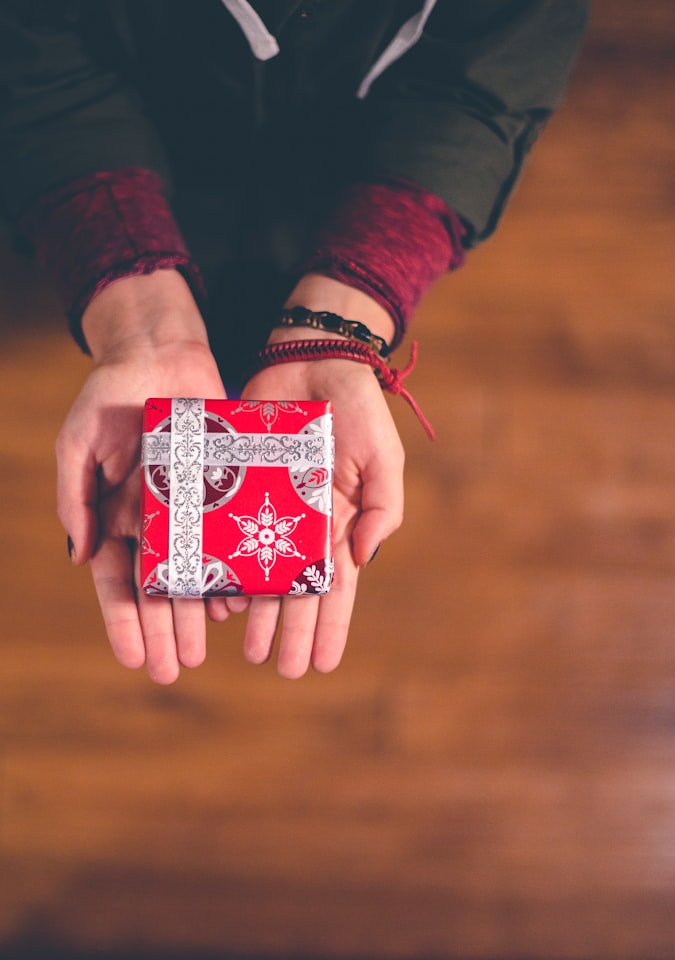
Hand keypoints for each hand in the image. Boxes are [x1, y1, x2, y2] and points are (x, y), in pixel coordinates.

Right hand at [57, 271, 225, 683]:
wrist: (161, 355)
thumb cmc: (112, 397)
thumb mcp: (81, 443)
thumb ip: (75, 497)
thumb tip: (80, 556)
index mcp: (117, 517)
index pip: (120, 582)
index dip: (125, 622)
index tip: (134, 660)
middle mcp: (157, 522)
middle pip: (161, 590)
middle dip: (165, 631)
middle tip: (177, 671)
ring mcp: (193, 510)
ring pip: (197, 572)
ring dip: (198, 613)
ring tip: (205, 649)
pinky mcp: (226, 491)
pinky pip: (231, 538)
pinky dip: (234, 569)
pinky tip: (240, 601)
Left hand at [205, 277, 404, 676]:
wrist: (311, 361)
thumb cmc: (356, 410)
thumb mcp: (383, 458)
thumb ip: (382, 507)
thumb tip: (362, 559)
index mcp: (340, 523)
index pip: (338, 587)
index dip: (332, 626)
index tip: (325, 664)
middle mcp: (304, 525)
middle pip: (297, 590)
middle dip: (292, 631)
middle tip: (281, 669)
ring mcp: (269, 509)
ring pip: (260, 572)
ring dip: (257, 613)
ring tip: (247, 649)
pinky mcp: (237, 488)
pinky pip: (227, 534)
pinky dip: (223, 567)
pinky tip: (216, 599)